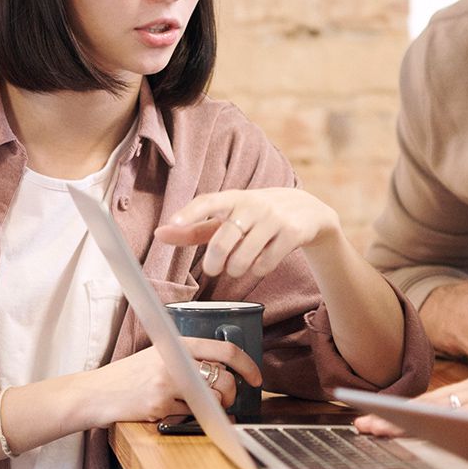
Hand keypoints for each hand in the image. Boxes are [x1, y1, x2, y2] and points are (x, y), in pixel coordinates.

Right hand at [91, 336, 261, 423]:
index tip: (256, 377)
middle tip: (225, 399)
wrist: (97, 393)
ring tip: (198, 406)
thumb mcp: (157, 355)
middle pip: (224, 380)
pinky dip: (189, 417)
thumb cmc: (127, 376)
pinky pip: (191, 415)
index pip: (223, 350)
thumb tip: (221, 371)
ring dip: (213, 408)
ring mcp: (168, 384)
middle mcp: (174, 361)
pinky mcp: (161, 405)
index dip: (247, 365)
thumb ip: (185, 358)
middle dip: (231, 394)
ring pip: (211, 400)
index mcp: (176, 344)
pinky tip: (172, 411)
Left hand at [156, 188, 345, 284]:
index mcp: (234, 198)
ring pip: (243, 257)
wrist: (308, 210)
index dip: (189, 213)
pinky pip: (266, 263)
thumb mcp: (228, 217)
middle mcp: (253, 205)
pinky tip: (261, 263)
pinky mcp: (292, 233)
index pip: (208, 202)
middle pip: (223, 241)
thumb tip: (159, 234)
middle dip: (214, 263)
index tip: (172, 223)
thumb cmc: (257, 216)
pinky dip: (258, 269)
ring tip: (237, 267)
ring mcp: (274, 219)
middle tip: (213, 269)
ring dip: (236, 270)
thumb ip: (195, 228)